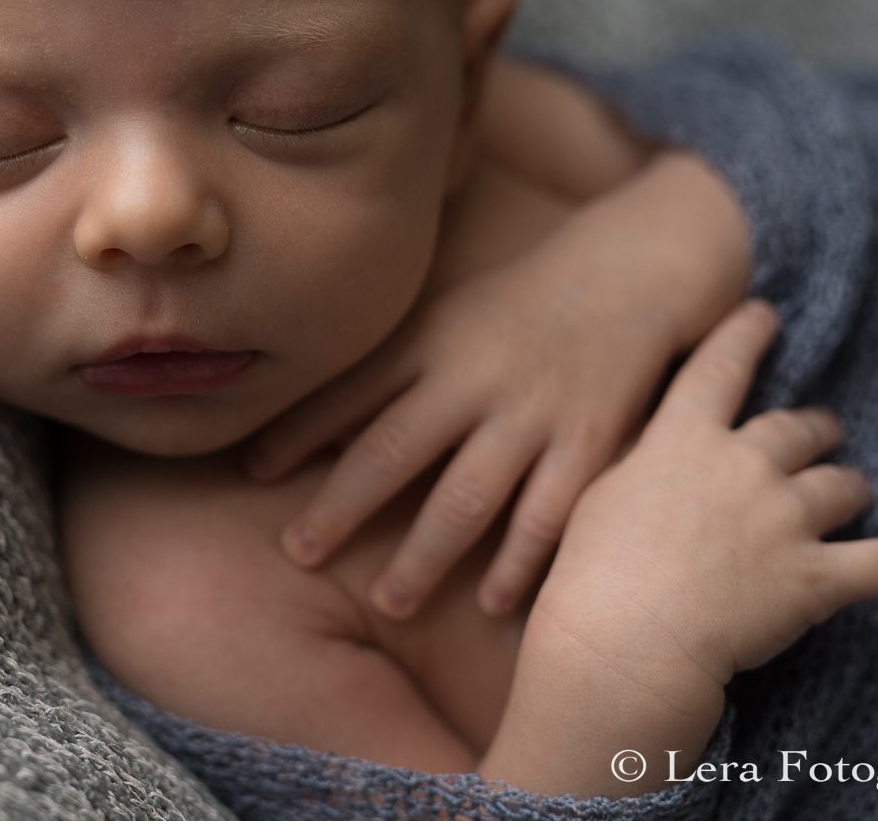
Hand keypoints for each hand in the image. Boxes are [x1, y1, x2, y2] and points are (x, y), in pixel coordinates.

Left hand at [245, 219, 682, 619]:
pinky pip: (549, 515)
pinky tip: (488, 603)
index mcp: (429, 343)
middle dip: (341, 505)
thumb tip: (309, 433)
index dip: (296, 432)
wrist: (627, 274)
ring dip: (423, 553)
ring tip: (386, 602)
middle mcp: (473, 378)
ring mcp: (533, 413)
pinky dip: (519, 562)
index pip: (349, 392)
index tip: (251, 472)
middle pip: (394, 449)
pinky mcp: (590, 443)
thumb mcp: (439, 320)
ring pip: (467, 495)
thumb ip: (381, 370)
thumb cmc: (511, 310)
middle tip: (297, 553)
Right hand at [531, 300, 877, 712]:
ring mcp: (784, 519)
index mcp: (683, 440)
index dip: (744, 337)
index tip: (765, 315)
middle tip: (821, 432)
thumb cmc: (593, 569)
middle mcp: (743, 466)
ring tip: (855, 491)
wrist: (626, 635)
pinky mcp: (816, 576)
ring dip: (849, 487)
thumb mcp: (600, 491)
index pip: (720, 370)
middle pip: (796, 429)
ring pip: (840, 486)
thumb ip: (636, 459)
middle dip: (813, 429)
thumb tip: (650, 441)